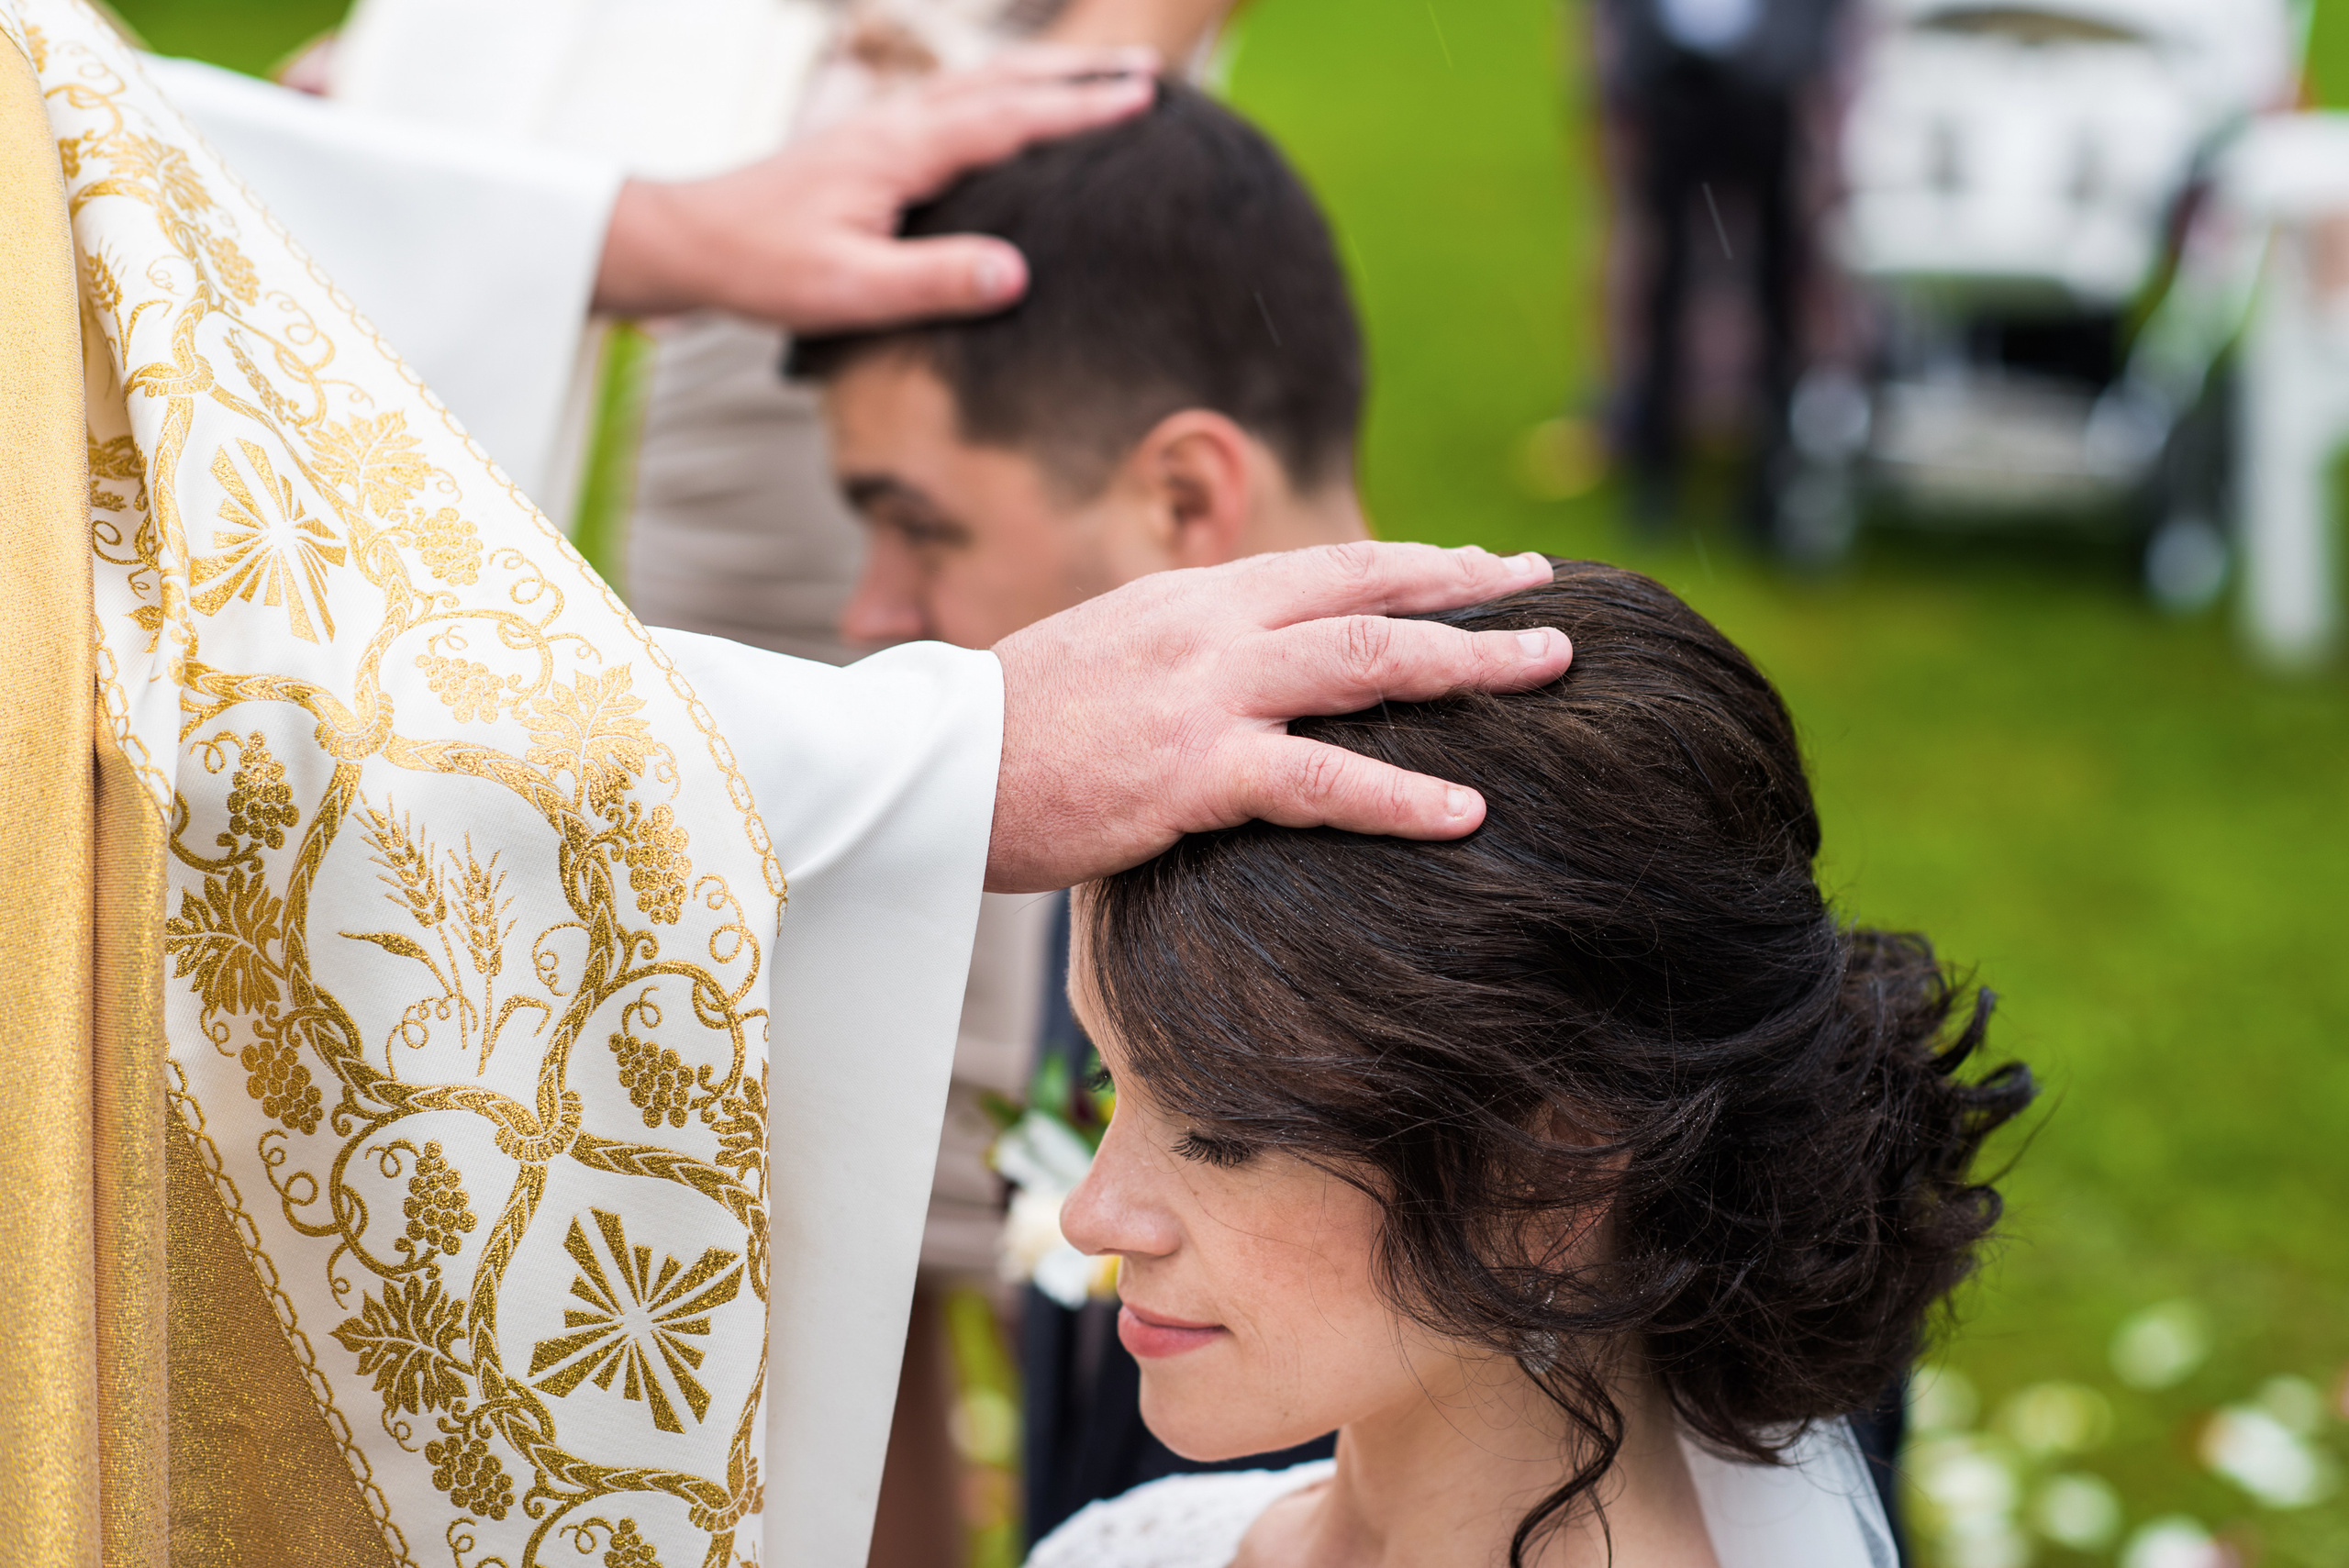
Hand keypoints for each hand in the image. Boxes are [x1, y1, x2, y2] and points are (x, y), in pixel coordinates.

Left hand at [592, 46, 1156, 329]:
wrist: (692, 241)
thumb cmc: (763, 267)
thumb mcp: (849, 290)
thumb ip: (932, 282)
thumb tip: (1014, 274)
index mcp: (900, 151)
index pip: (1007, 120)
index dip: (1078, 110)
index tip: (1141, 101)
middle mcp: (897, 125)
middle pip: (1003, 83)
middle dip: (1078, 77)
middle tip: (1147, 78)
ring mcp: (885, 128)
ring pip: (980, 85)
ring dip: (1044, 80)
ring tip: (1100, 81)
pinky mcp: (874, 144)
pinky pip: (958, 103)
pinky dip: (1005, 96)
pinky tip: (1017, 113)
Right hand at [987, 543, 1572, 891]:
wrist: (926, 773)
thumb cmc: (1010, 737)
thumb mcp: (1105, 664)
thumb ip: (1183, 659)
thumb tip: (1245, 679)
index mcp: (1189, 599)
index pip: (1328, 566)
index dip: (1417, 564)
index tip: (1484, 566)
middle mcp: (1209, 626)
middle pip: (1370, 593)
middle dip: (1472, 595)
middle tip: (1551, 603)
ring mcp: (1206, 692)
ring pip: (1369, 662)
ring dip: (1472, 663)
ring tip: (1552, 672)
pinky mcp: (1194, 769)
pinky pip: (1322, 780)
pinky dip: (1402, 795)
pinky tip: (1468, 812)